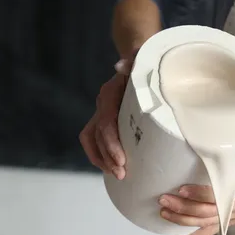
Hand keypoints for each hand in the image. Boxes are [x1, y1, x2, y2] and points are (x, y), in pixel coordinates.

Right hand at [79, 54, 136, 178]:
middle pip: (98, 136)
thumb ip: (133, 60)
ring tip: (118, 175)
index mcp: (109, 94)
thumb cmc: (142, 63)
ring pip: (92, 141)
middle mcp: (102, 104)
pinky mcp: (107, 122)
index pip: (105, 122)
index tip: (121, 159)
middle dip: (107, 157)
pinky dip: (101, 157)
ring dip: (102, 160)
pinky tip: (112, 168)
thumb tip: (120, 66)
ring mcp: (102, 114)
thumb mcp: (141, 59)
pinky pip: (95, 142)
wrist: (138, 59)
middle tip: (122, 173)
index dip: (111, 143)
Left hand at [158, 137, 234, 234]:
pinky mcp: (229, 222)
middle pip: (206, 213)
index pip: (219, 194)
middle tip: (163, 198)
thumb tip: (231, 109)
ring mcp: (231, 216)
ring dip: (182, 220)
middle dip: (183, 208)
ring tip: (164, 211)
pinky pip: (208, 233)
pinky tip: (175, 232)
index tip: (181, 188)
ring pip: (204, 224)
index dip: (199, 194)